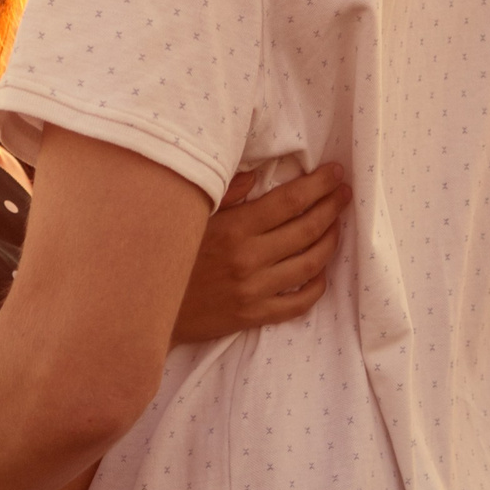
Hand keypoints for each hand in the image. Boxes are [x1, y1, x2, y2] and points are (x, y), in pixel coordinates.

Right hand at [171, 163, 348, 344]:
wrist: (144, 307)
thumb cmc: (168, 255)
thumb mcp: (192, 217)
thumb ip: (226, 194)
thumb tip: (257, 174)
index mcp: (234, 228)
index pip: (289, 202)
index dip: (318, 185)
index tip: (336, 173)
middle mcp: (248, 258)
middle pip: (306, 229)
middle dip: (332, 207)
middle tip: (345, 194)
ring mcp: (253, 290)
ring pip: (309, 264)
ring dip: (330, 242)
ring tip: (337, 226)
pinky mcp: (251, 316)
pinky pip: (297, 303)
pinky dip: (316, 286)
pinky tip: (320, 273)